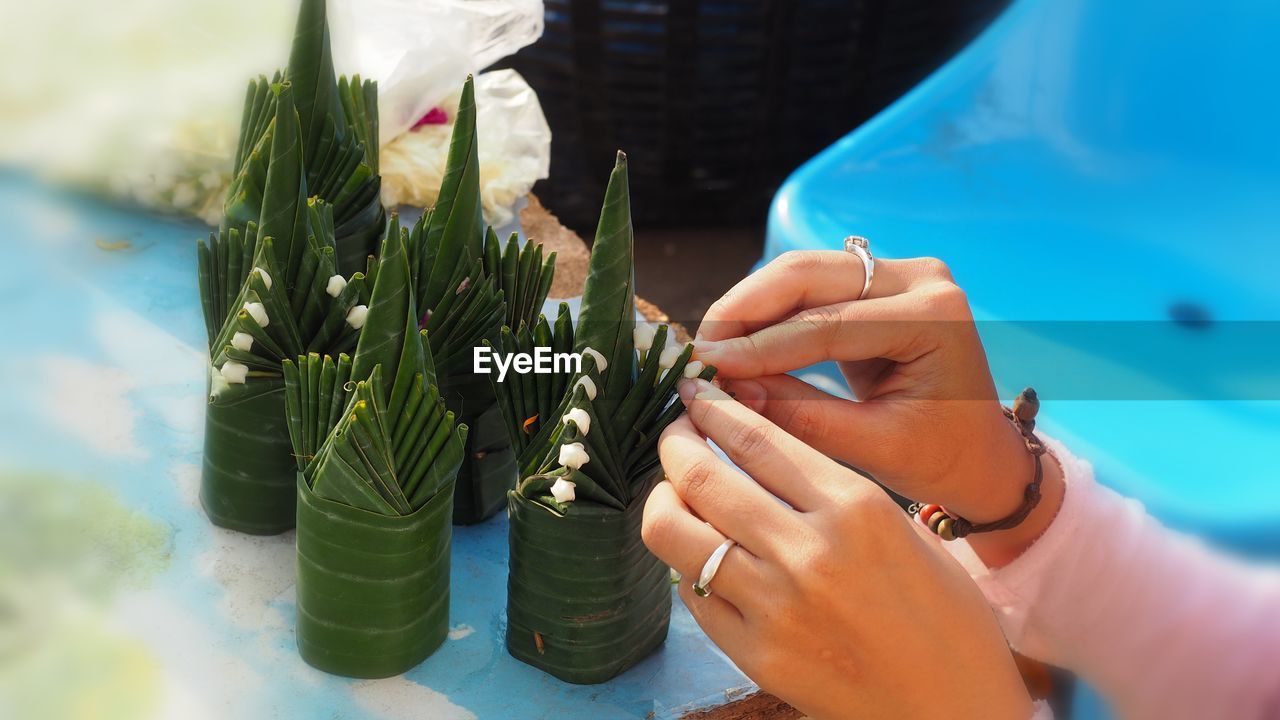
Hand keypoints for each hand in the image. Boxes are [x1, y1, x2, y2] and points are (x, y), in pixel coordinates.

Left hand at [645, 380, 1031, 718]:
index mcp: (856, 508)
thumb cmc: (944, 617)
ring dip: (664, 498)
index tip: (694, 391)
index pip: (756, 438)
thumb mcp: (902, 529)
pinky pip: (692, 594)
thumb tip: (757, 447)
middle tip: (675, 432)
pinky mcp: (755, 655)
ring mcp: (775, 607)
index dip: (712, 407)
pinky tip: (701, 555)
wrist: (955, 711)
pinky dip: (688, 565)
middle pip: (701, 474)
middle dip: (674, 441)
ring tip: (674, 491)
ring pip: (674, 530)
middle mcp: (808, 552)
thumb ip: (831, 488)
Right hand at [692, 251, 1062, 563]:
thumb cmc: (940, 459)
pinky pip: (811, 286)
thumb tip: (723, 393)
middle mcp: (921, 278)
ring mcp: (901, 274)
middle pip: (808, 273)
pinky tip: (737, 341)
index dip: (760, 345)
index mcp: (934, 317)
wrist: (983, 455)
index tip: (707, 367)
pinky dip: (770, 313)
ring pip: (802, 272)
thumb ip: (800, 416)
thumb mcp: (872, 447)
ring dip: (750, 307)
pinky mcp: (880, 283)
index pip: (828, 324)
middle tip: (699, 350)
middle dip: (745, 309)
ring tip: (711, 349)